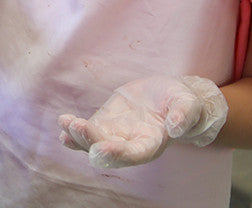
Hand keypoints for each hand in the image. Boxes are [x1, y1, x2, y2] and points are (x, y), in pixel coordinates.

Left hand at [58, 75, 227, 168]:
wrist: (169, 96)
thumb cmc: (182, 103)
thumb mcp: (188, 104)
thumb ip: (183, 115)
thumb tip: (175, 127)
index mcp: (152, 143)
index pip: (135, 153)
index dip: (118, 153)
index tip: (101, 148)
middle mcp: (131, 144)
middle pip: (109, 150)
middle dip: (91, 141)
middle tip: (77, 127)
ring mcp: (116, 134)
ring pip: (94, 142)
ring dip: (78, 136)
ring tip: (66, 123)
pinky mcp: (106, 122)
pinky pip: (89, 130)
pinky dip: (75, 130)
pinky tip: (63, 124)